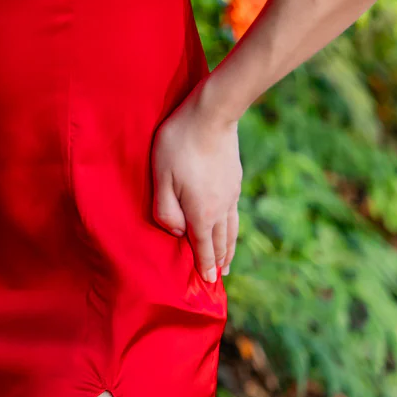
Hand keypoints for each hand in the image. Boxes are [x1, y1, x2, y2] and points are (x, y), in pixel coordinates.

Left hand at [151, 87, 241, 282]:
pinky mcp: (235, 179)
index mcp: (201, 212)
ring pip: (231, 229)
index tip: (208, 283)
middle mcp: (220, 208)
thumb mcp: (161, 177)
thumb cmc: (179, 144)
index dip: (204, 266)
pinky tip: (230, 226)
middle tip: (218, 277)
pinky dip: (233, 228)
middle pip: (220, 242)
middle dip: (218, 261)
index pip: (202, 247)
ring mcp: (231, 193)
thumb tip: (178, 232)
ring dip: (229, 248)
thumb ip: (166, 210)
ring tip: (228, 261)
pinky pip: (235, 213)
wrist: (212, 114)